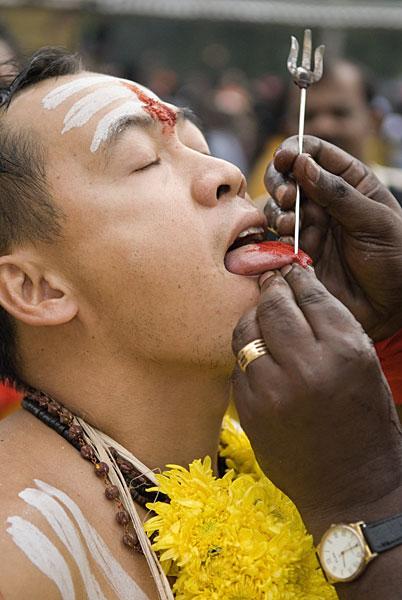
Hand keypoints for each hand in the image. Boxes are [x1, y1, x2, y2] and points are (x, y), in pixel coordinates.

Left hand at [231, 265, 401, 533]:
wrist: (352, 484)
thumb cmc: (364, 421)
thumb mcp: (363, 365)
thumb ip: (331, 324)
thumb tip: (297, 285)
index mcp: (345, 351)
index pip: (310, 295)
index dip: (296, 278)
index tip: (289, 272)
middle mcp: (307, 367)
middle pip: (273, 307)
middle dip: (271, 291)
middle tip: (270, 285)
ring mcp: (273, 390)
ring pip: (246, 332)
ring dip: (252, 319)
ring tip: (262, 319)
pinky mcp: (250, 410)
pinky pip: (237, 366)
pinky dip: (246, 356)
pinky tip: (259, 358)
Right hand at [264, 135, 401, 340]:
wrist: (391, 307)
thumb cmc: (395, 258)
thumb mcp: (374, 220)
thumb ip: (337, 192)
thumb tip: (302, 163)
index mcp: (348, 182)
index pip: (314, 153)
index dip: (295, 150)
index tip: (285, 158)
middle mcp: (323, 201)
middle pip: (286, 177)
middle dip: (280, 182)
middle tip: (287, 197)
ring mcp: (307, 227)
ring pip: (276, 208)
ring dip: (277, 212)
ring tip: (290, 225)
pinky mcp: (296, 254)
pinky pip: (274, 239)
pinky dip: (274, 238)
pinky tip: (288, 243)